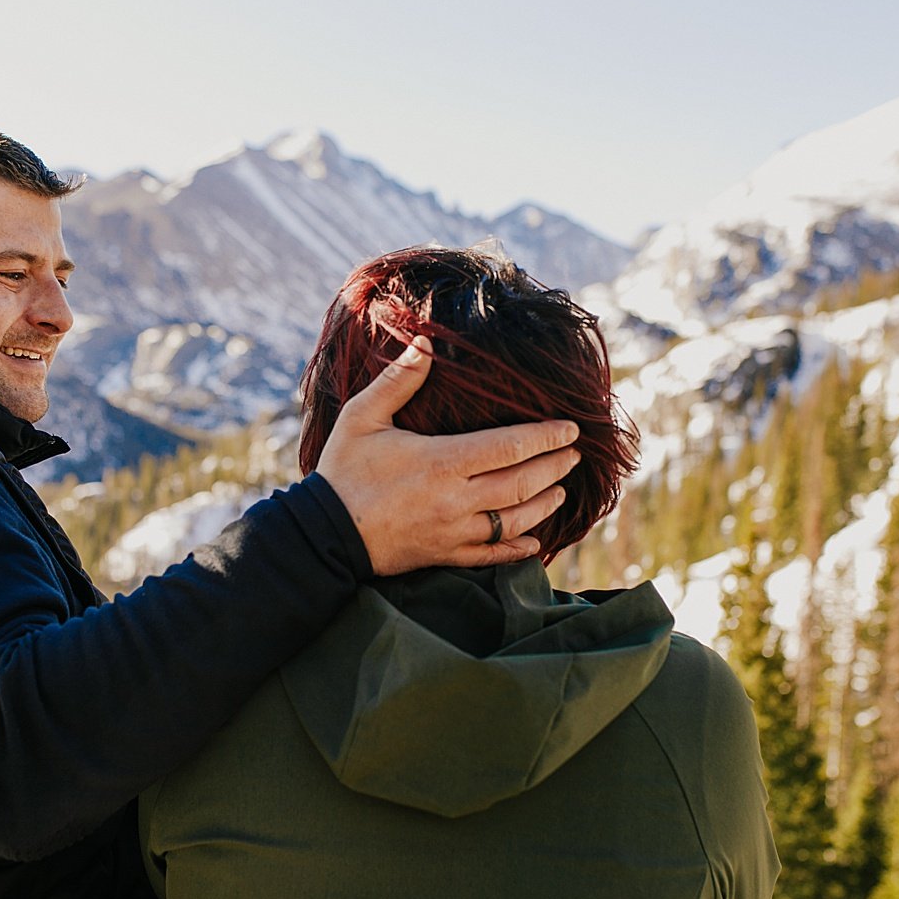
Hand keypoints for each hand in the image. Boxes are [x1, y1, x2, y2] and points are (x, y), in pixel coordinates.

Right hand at [315, 336, 580, 575]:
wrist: (323, 535)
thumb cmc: (343, 471)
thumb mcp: (362, 418)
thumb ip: (398, 381)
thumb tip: (426, 343)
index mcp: (441, 462)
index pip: (509, 447)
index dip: (546, 437)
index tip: (570, 429)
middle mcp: (455, 500)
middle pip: (522, 484)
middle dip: (554, 467)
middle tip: (575, 454)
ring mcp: (452, 532)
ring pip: (514, 521)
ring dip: (544, 505)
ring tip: (561, 489)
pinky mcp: (444, 556)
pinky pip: (491, 556)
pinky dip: (517, 549)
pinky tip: (535, 541)